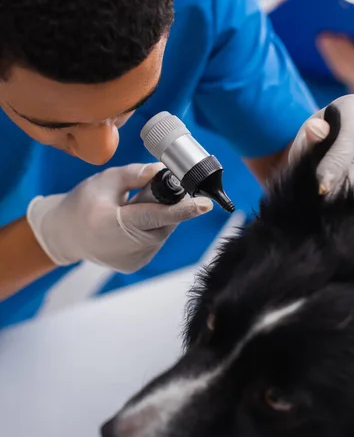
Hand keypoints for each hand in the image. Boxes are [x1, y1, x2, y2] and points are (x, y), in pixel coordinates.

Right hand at [27, 163, 212, 272]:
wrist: (65, 235)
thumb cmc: (83, 204)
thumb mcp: (106, 181)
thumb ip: (136, 174)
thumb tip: (163, 170)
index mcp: (114, 225)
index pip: (155, 215)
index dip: (181, 209)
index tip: (205, 205)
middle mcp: (126, 248)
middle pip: (163, 222)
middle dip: (164, 205)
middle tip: (147, 194)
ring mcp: (132, 260)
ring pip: (161, 233)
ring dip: (157, 218)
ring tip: (132, 210)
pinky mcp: (135, 265)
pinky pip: (154, 242)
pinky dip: (150, 230)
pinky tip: (131, 224)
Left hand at [289, 94, 353, 193]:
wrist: (333, 138)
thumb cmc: (314, 140)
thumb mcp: (305, 137)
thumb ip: (309, 138)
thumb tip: (314, 129)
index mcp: (352, 107)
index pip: (348, 138)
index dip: (336, 164)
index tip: (323, 187)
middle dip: (345, 182)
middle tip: (326, 200)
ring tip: (335, 201)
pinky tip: (351, 198)